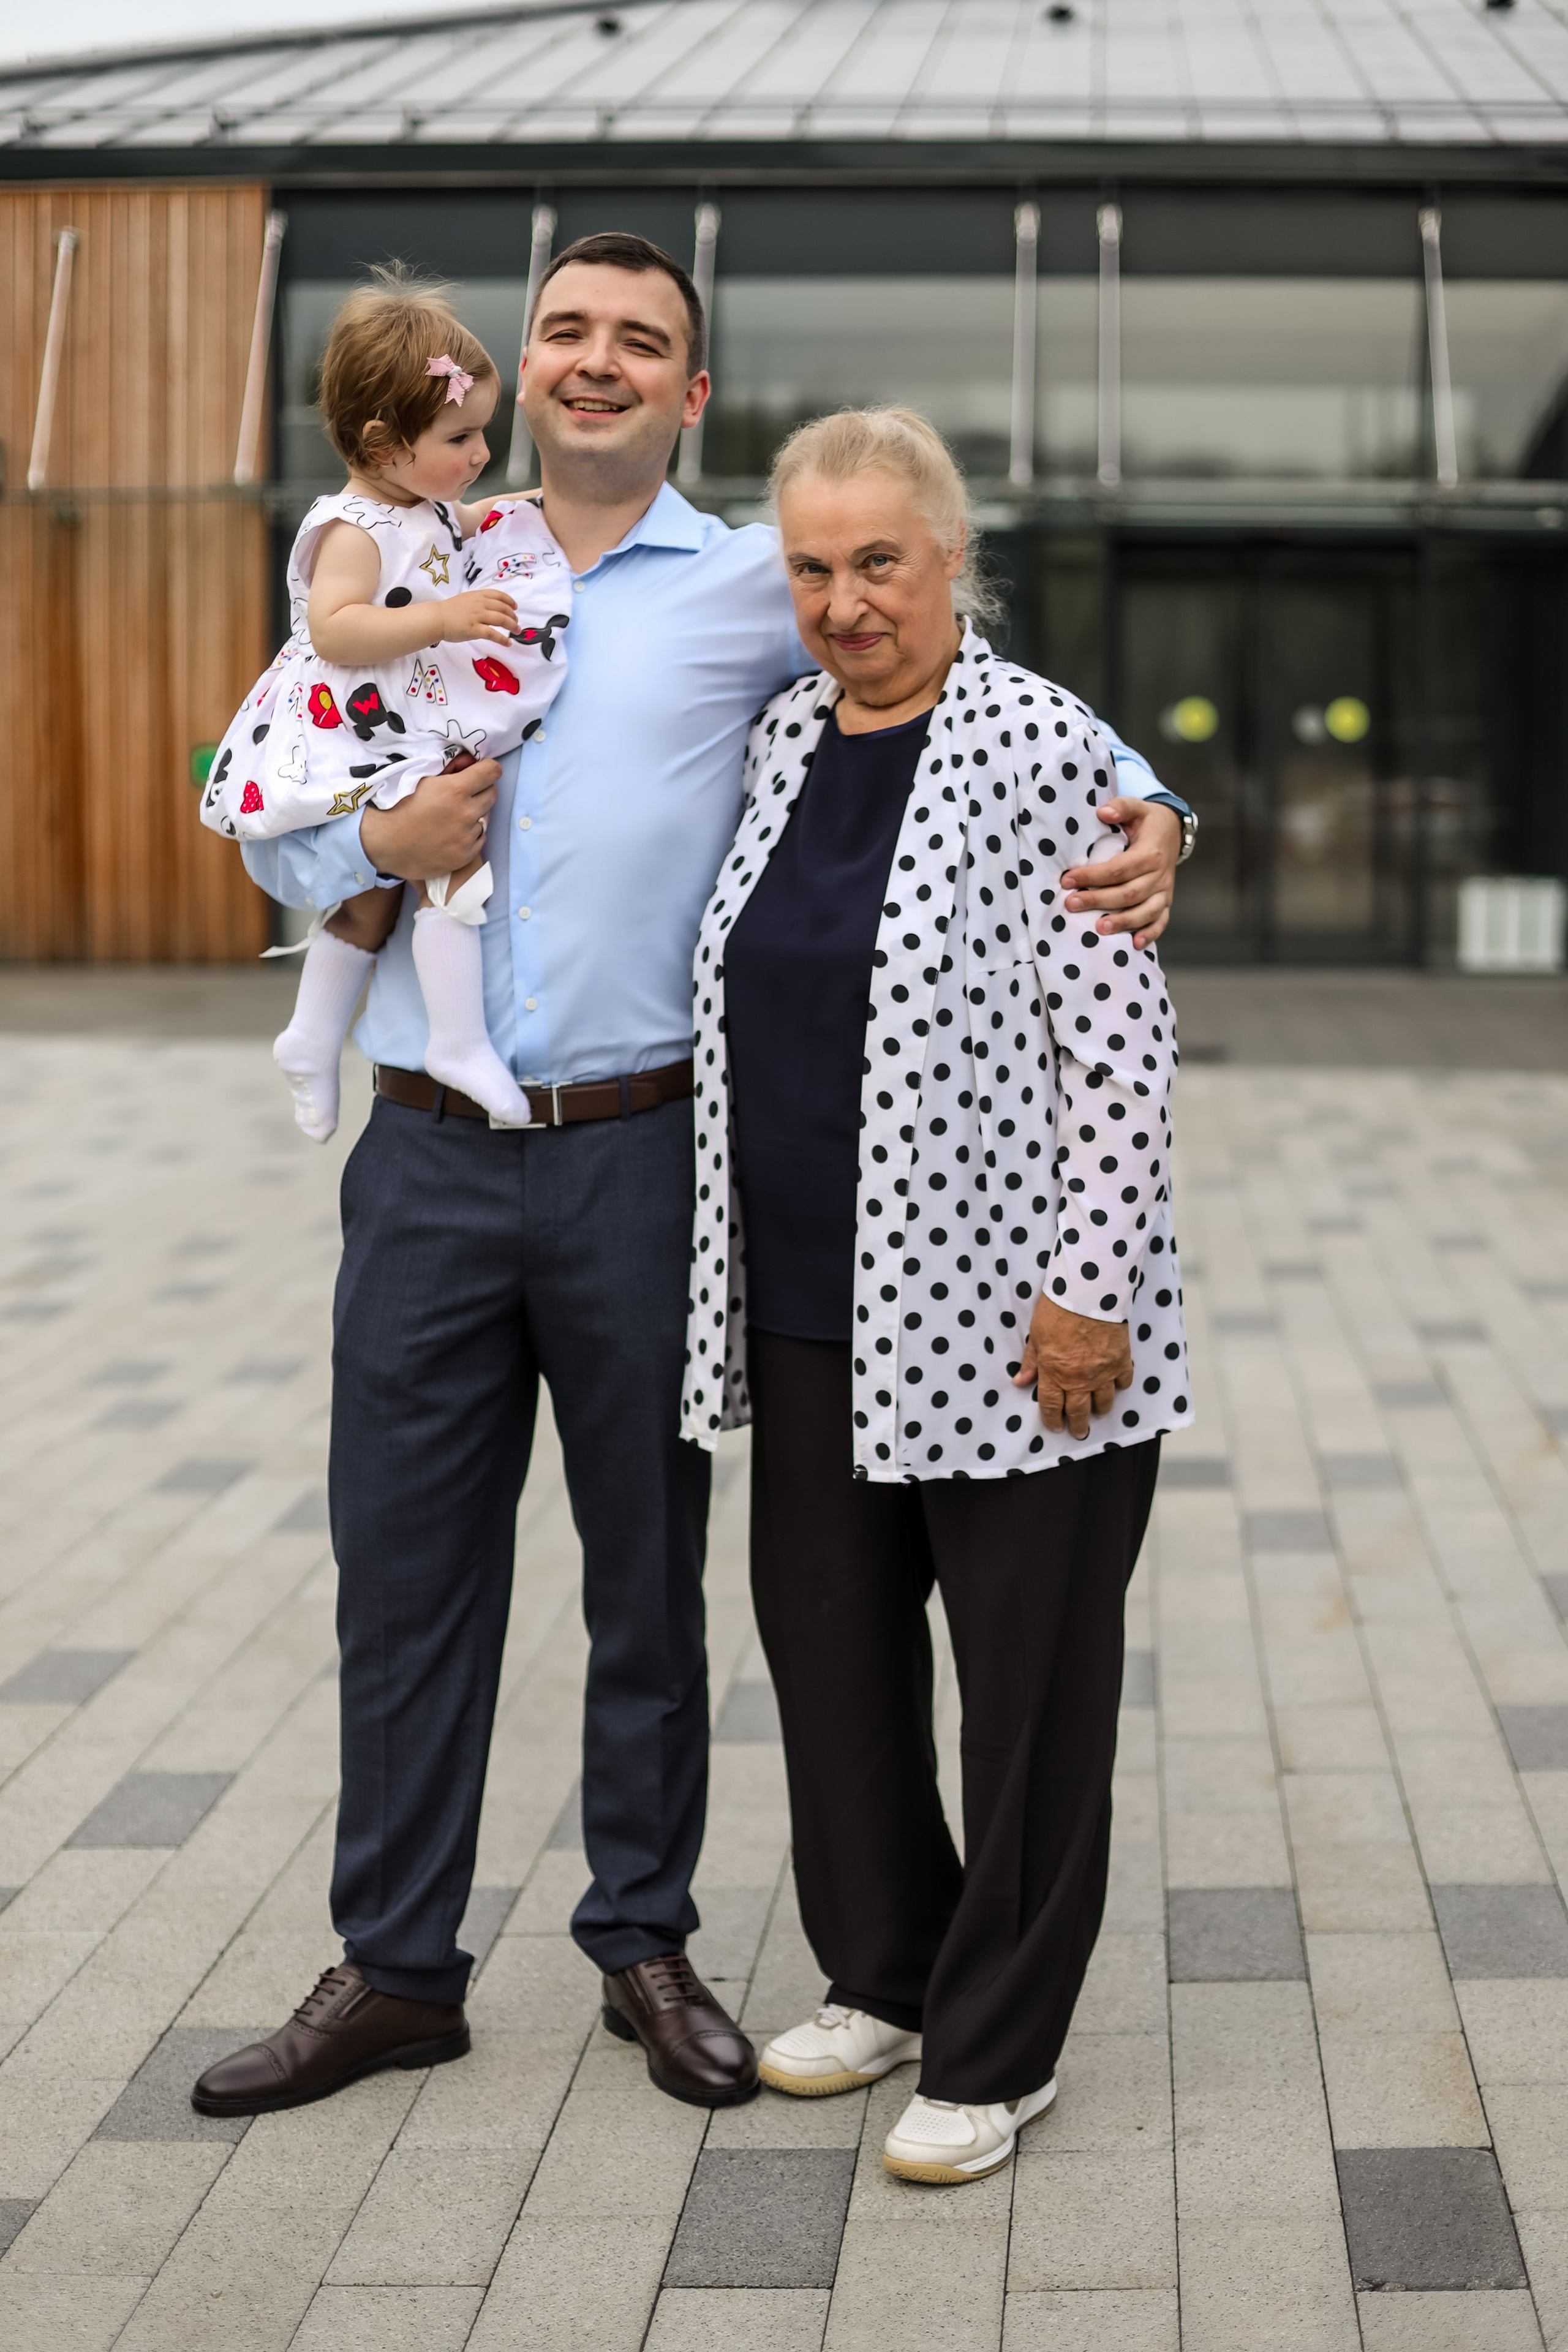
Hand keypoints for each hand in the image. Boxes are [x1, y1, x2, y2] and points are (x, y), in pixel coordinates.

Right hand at [360, 756, 500, 880]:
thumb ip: (450, 768)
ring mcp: (467, 836)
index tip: (481, 772)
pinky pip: (480, 839)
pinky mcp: (465, 855)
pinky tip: (453, 833)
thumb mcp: (421, 778)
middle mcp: (466, 812)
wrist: (383, 842)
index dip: (488, 769)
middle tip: (465, 794)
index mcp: (456, 789)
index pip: (492, 771)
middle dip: (482, 790)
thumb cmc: (398, 805)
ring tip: (454, 816)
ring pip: (486, 818)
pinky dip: (471, 834)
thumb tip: (470, 761)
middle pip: (493, 793)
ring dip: (476, 814)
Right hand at [434, 589, 519, 646]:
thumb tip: (490, 606)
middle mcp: (480, 604)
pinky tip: (508, 643)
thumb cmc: (449, 610)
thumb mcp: (466, 599)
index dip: (510, 601)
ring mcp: (478, 616)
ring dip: (512, 626)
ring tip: (517, 631)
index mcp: (478, 595)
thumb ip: (478, 601)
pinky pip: (493, 634)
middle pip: (504, 608)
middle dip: (513, 616)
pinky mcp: (475, 629)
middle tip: (517, 623)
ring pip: (501, 619)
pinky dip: (503, 639)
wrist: (437, 618)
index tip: (515, 607)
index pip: (499, 595)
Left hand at [1013, 1294, 1132, 1441]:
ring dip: (1100, 1410)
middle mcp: (1079, 1379)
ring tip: (1097, 1412)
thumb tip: (1021, 1382)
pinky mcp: (1121, 1361)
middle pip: (1079, 1411)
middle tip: (1078, 1432)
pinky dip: (1119, 1386)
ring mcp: (1103, 1373)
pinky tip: (1116, 1386)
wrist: (1088, 1293)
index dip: (1052, 1420)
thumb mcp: (1036, 1335)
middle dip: (1077, 1425)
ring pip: (1104, 1402)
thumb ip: (1031, 1361)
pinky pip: (1123, 1383)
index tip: (1054, 1426)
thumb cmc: (1058, 1310)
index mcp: (1054, 1373)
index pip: (1051, 1406)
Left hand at [1061, 798, 1181, 950]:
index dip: (1092, 875)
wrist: (1173, 832)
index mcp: (1150, 853)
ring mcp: (1164, 891)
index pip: (1119, 869)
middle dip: (1098, 900)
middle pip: (1128, 893)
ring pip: (1144, 911)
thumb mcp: (1137, 807)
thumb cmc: (1148, 822)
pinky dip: (1149, 934)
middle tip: (1071, 904)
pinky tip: (1133, 944)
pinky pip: (1160, 921)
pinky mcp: (1166, 902)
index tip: (1067, 879)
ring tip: (1098, 928)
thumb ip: (1121, 807)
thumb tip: (1103, 812)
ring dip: (1122, 922)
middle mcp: (1159, 875)